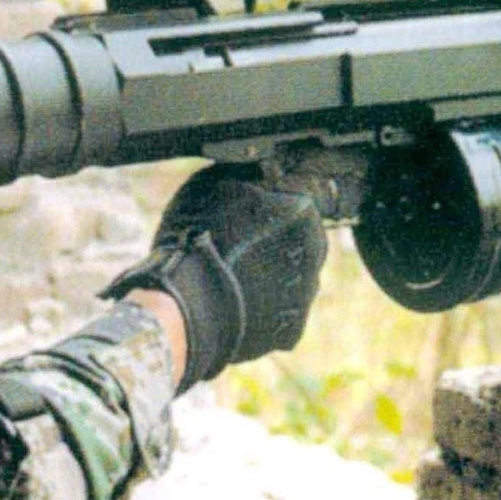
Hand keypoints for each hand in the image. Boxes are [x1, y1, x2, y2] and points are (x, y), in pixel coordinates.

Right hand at [104, 164, 326, 391]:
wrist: (186, 307)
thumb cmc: (196, 241)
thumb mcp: (215, 186)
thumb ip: (246, 176)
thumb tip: (259, 168)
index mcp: (302, 213)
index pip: (294, 201)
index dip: (266, 207)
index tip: (242, 216)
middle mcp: (315, 253)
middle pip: (298, 242)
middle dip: (273, 243)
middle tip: (234, 247)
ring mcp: (306, 295)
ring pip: (290, 279)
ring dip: (268, 277)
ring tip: (229, 279)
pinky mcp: (292, 331)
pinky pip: (280, 314)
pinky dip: (263, 310)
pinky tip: (234, 304)